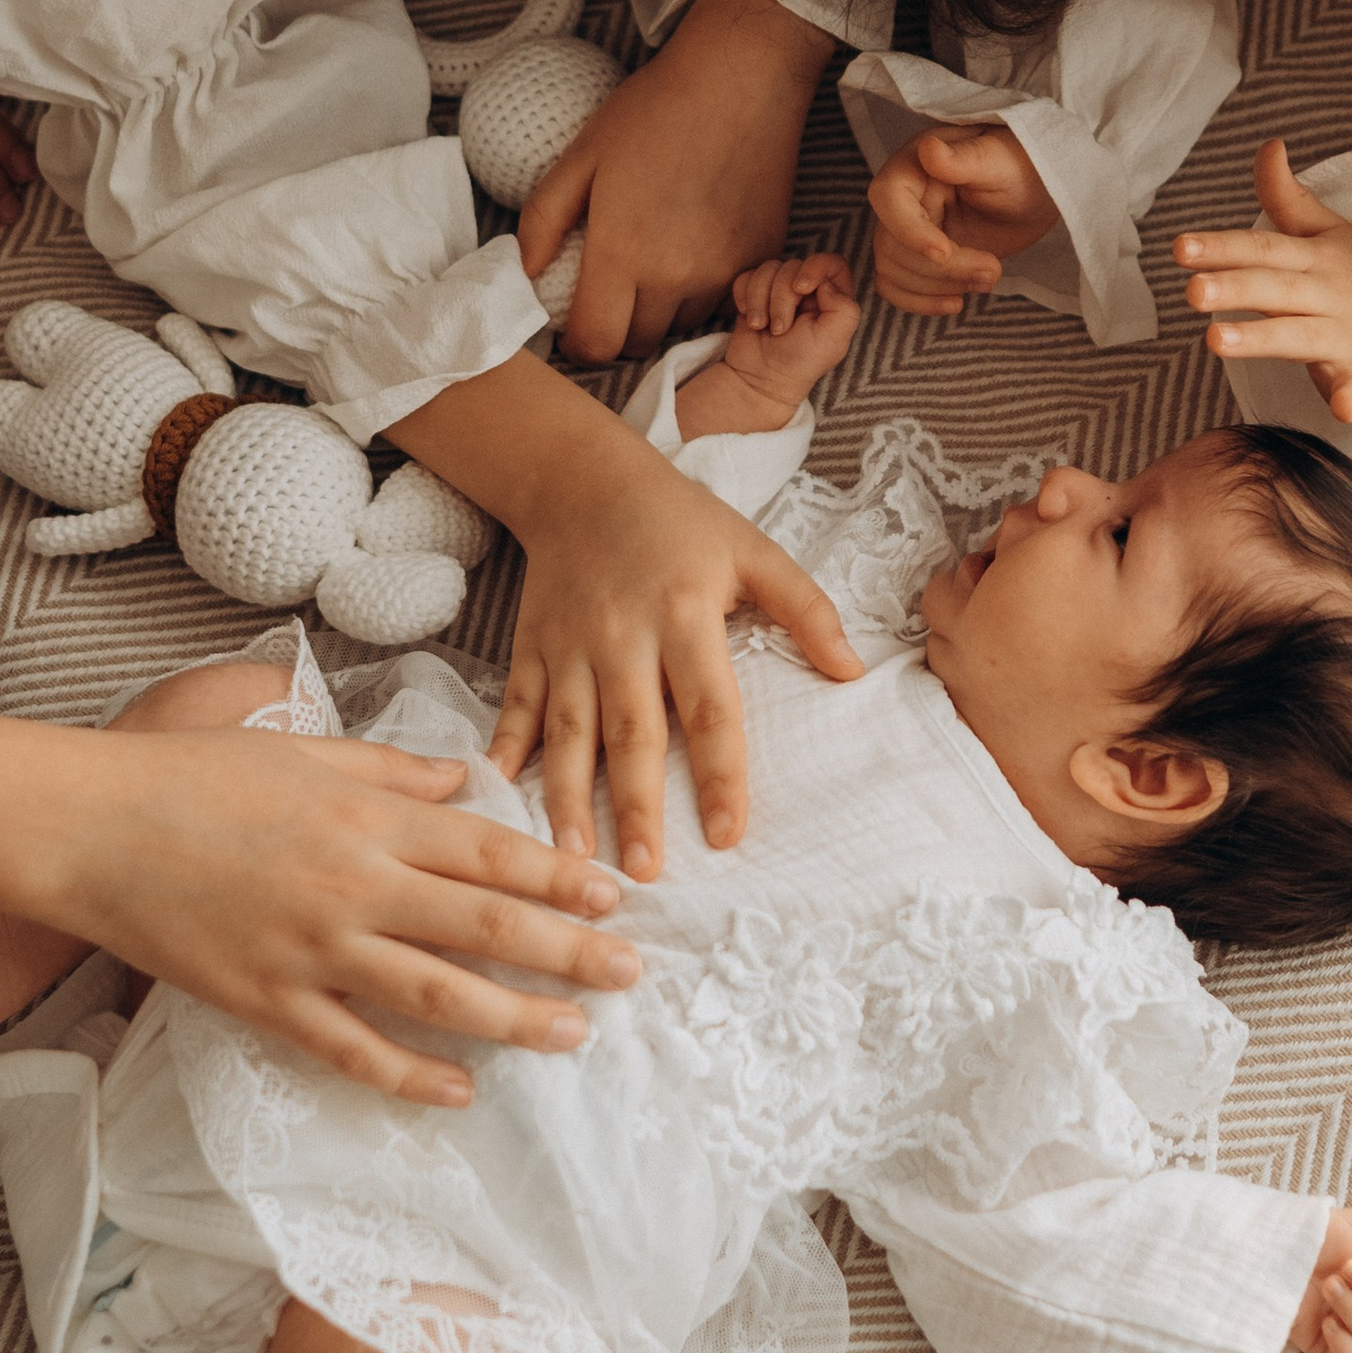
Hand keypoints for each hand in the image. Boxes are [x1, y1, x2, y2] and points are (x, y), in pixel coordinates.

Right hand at [69, 724, 645, 1107]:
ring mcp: (311, 949)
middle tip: (630, 975)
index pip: (487, 850)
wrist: (90, 826)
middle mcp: (353, 883)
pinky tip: (460, 1091)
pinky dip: (410, 1076)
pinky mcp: (266, 1000)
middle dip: (567, 953)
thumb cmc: (191, 774)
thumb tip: (464, 780)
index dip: (558, 878)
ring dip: (513, 1018)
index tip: (613, 898)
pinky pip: (352, 1049)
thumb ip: (391, 767)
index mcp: (366, 814)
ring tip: (571, 1034)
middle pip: (484, 925)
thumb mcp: (302, 748)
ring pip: (435, 994)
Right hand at [486, 400, 859, 877]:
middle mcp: (623, 637)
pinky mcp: (530, 646)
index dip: (720, 775)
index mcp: (685, 616)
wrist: (584, 480)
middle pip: (632, 733)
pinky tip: (498, 792)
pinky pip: (517, 704)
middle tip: (645, 872)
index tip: (728, 835)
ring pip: (568, 731)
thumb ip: (805, 609)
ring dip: (568, 796)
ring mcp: (570, 645)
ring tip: (574, 856)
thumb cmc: (680, 522)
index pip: (709, 709)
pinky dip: (506, 747)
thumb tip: (853, 671)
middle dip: (637, 806)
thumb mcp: (753, 550)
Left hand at [520, 0, 831, 362]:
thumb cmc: (654, 110)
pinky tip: (692, 247)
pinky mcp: (761, 259)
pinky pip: (721, 300)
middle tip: (608, 291)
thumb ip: (543, 220)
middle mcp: (677, 276)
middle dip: (617, 328)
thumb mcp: (582, 155)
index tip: (573, 324)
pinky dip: (700, 289)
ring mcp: (725, 272)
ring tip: (653, 263)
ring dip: (660, 310)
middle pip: (638, 343)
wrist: (741, 77)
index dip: (578, 343)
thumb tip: (526, 272)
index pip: (596, 344)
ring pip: (680, 324)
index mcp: (624, 252)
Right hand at [678, 253, 861, 438]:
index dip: (815, 267)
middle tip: (780, 329)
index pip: (831, 262)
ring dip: (760, 300)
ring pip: (768, 269)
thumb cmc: (800, 363)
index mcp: (834, 298)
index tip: (802, 288)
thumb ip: (844, 308)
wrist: (759, 379)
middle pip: (793, 266)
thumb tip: (825, 283)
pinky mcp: (755, 294)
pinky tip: (750, 318)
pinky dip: (744, 296)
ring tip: (762, 327)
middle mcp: (809, 290)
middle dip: (781, 297)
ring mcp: (780, 290)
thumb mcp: (833, 341)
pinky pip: (747, 276)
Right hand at [866, 123, 1059, 314]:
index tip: (945, 252)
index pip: (887, 197)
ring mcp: (907, 229)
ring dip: (937, 287)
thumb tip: (929, 149)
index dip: (910, 232)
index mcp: (915, 164)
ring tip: (988, 279)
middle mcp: (903, 197)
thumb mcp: (1000, 161)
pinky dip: (921, 302)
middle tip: (992, 270)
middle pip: (891, 245)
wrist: (1035, 191)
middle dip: (941, 269)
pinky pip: (895, 285)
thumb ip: (964, 158)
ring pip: (892, 270)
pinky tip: (957, 302)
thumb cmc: (1020, 165)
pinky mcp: (918, 257)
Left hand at [1173, 137, 1351, 423]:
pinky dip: (1351, 397)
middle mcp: (1328, 294)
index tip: (1179, 248)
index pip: (1263, 249)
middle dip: (1234, 287)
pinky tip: (1342, 405)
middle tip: (1191, 290)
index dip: (1221, 247)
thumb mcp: (1332, 231)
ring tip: (1215, 340)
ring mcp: (1348, 337)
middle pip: (1274, 289)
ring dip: (1261, 338)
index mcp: (1316, 258)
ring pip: (1299, 337)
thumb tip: (1267, 146)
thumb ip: (1288, 197)